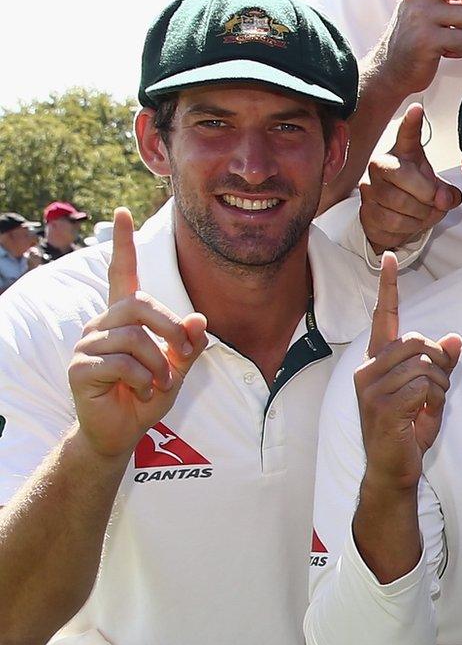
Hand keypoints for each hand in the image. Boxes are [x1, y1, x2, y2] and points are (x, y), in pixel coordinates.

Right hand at [66, 209, 207, 461]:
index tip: (122, 212)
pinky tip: (140, 390)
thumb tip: (198, 318)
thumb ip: (188, 343)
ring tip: (157, 383)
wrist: (120, 432)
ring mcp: (87, 344)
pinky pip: (121, 363)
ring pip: (135, 338)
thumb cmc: (147, 395)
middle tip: (182, 357)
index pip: (121, 273)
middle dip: (172, 330)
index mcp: (124, 317)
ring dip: (159, 364)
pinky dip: (143, 379)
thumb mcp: (178, 367)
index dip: (123, 244)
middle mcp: (102, 323)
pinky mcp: (79, 367)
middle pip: (141, 305)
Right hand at [355, 254, 459, 492]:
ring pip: (424, 364)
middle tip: (433, 391)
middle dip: (439, 364)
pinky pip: (424, 385)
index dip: (388, 286)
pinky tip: (420, 415)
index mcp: (378, 361)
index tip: (389, 257)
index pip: (384, 317)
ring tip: (425, 406)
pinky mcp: (381, 404)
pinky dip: (433, 399)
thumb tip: (454, 339)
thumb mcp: (431, 391)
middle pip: (419, 340)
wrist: (394, 467)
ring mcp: (371, 386)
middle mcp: (368, 368)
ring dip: (438, 386)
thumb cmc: (409, 429)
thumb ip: (441, 364)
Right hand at [360, 104, 461, 252]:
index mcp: (403, 154)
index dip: (412, 123)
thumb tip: (444, 198)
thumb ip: (447, 193)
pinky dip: (407, 227)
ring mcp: (369, 188)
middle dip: (426, 196)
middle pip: (402, 177)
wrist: (396, 222)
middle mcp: (381, 165)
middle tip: (435, 203)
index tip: (417, 109)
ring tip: (423, 214)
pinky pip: (390, 221)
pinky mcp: (365, 211)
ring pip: (397, 203)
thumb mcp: (438, 190)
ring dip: (419, 215)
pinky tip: (409, 223)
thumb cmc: (417, 197)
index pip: (407, 135)